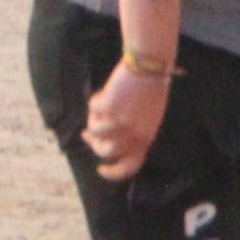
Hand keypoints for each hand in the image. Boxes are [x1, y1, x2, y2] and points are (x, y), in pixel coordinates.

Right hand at [81, 59, 173, 181]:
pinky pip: (93, 109)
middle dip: (94, 144)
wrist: (150, 66)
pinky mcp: (109, 106)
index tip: (101, 170)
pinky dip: (94, 102)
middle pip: (105, 151)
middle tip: (88, 134)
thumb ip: (134, 132)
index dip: (113, 173)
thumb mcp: (148, 118)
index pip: (130, 166)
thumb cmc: (151, 89)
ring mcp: (120, 120)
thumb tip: (108, 139)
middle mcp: (132, 134)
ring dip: (92, 121)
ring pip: (95, 132)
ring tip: (96, 110)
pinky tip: (102, 93)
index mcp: (146, 138)